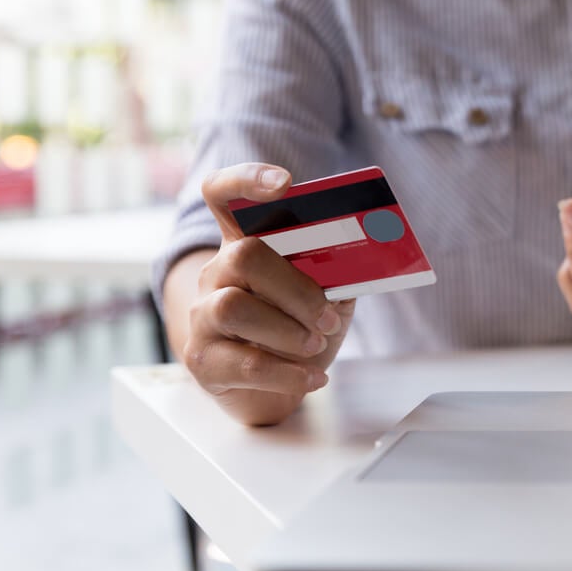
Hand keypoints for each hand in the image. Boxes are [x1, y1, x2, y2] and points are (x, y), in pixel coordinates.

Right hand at [177, 163, 355, 425]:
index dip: (246, 181)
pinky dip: (289, 373)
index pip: (225, 195)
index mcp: (246, 244)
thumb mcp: (328, 297)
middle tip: (328, 317)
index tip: (285, 184)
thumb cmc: (300, 331)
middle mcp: (217, 272)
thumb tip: (368, 259)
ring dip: (288, 330)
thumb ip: (339, 275)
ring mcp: (203, 315)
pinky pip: (243, 362)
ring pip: (234, 307)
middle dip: (296, 288)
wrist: (273, 390)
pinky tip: (316, 377)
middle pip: (244, 256)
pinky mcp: (204, 360)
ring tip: (316, 345)